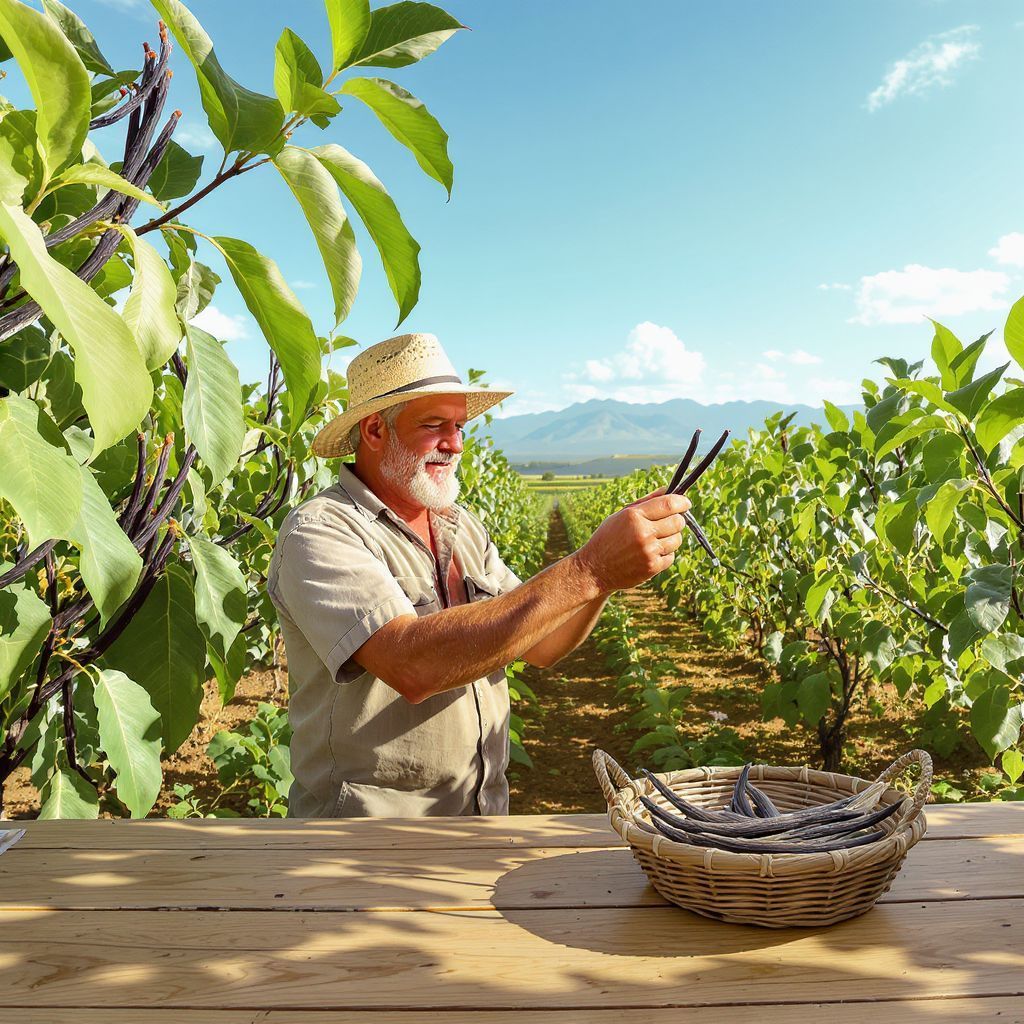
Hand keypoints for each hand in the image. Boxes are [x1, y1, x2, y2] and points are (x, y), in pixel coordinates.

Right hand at [573, 490, 691, 592]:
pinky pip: (671, 556)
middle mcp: (643, 532)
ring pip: (677, 540)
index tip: (686, 503)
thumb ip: (646, 502)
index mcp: (634, 516)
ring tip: (657, 539)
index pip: (668, 504)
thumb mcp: (622, 515)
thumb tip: (668, 489)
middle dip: (678, 520)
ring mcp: (649, 551)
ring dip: (672, 538)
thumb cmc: (609, 538)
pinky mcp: (652, 567)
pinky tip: (651, 553)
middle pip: (677, 522)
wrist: (595, 569)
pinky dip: (665, 554)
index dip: (682, 502)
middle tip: (670, 522)